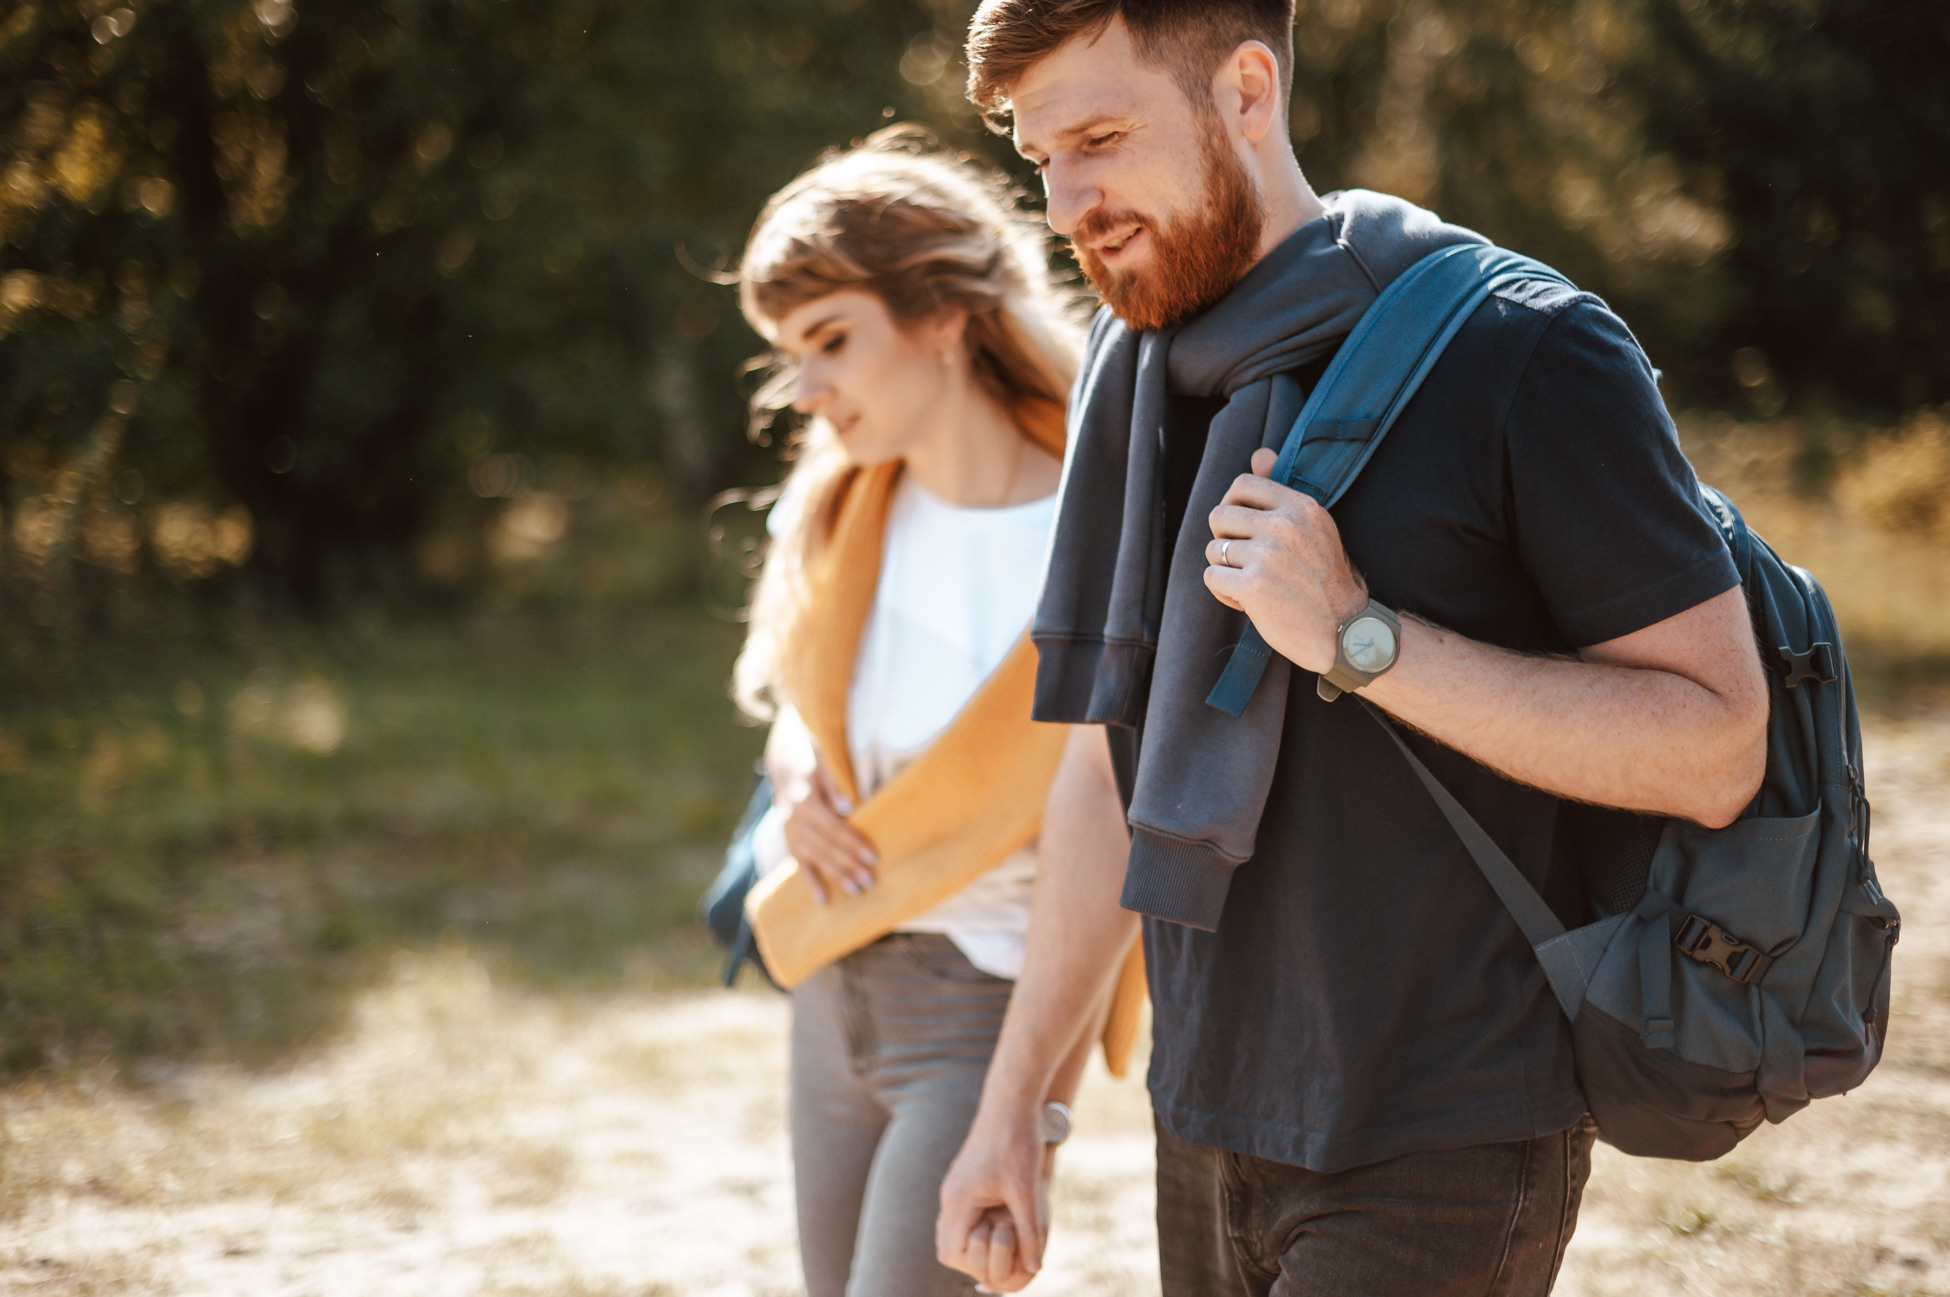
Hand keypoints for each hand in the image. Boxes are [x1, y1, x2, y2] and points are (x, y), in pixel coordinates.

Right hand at [779, 764, 877, 904]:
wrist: (786, 768)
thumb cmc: (814, 767)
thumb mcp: (824, 766)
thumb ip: (835, 785)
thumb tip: (848, 807)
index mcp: (806, 801)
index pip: (833, 827)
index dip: (853, 843)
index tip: (873, 858)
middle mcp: (795, 820)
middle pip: (826, 846)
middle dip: (849, 865)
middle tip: (870, 881)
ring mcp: (790, 834)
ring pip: (815, 858)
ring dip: (836, 876)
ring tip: (856, 891)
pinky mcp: (790, 843)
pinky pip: (800, 866)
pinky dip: (811, 883)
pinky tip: (824, 900)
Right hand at [937, 1107, 1049, 1289]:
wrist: (1012, 1101)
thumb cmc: (1018, 1141)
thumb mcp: (1027, 1191)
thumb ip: (1029, 1232)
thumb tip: (1034, 1269)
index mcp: (958, 1200)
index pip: (953, 1252)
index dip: (976, 1264)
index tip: (1002, 1261)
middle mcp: (951, 1195)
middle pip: (950, 1245)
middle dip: (974, 1258)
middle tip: (1003, 1256)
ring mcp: (957, 1187)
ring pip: (957, 1231)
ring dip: (978, 1242)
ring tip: (1005, 1243)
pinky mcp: (966, 1180)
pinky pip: (965, 1216)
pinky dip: (981, 1226)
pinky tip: (1004, 1225)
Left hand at [1203, 447, 1368, 673]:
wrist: (1345, 632)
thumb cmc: (1325, 581)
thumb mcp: (1314, 528)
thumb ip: (1281, 491)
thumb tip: (1259, 453)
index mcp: (1301, 507)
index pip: (1242, 484)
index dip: (1232, 505)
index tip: (1241, 528)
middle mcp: (1284, 526)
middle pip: (1219, 516)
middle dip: (1224, 540)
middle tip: (1246, 561)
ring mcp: (1267, 555)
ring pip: (1212, 550)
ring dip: (1225, 570)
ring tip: (1252, 584)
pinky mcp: (1253, 585)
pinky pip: (1211, 577)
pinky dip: (1224, 592)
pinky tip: (1248, 601)